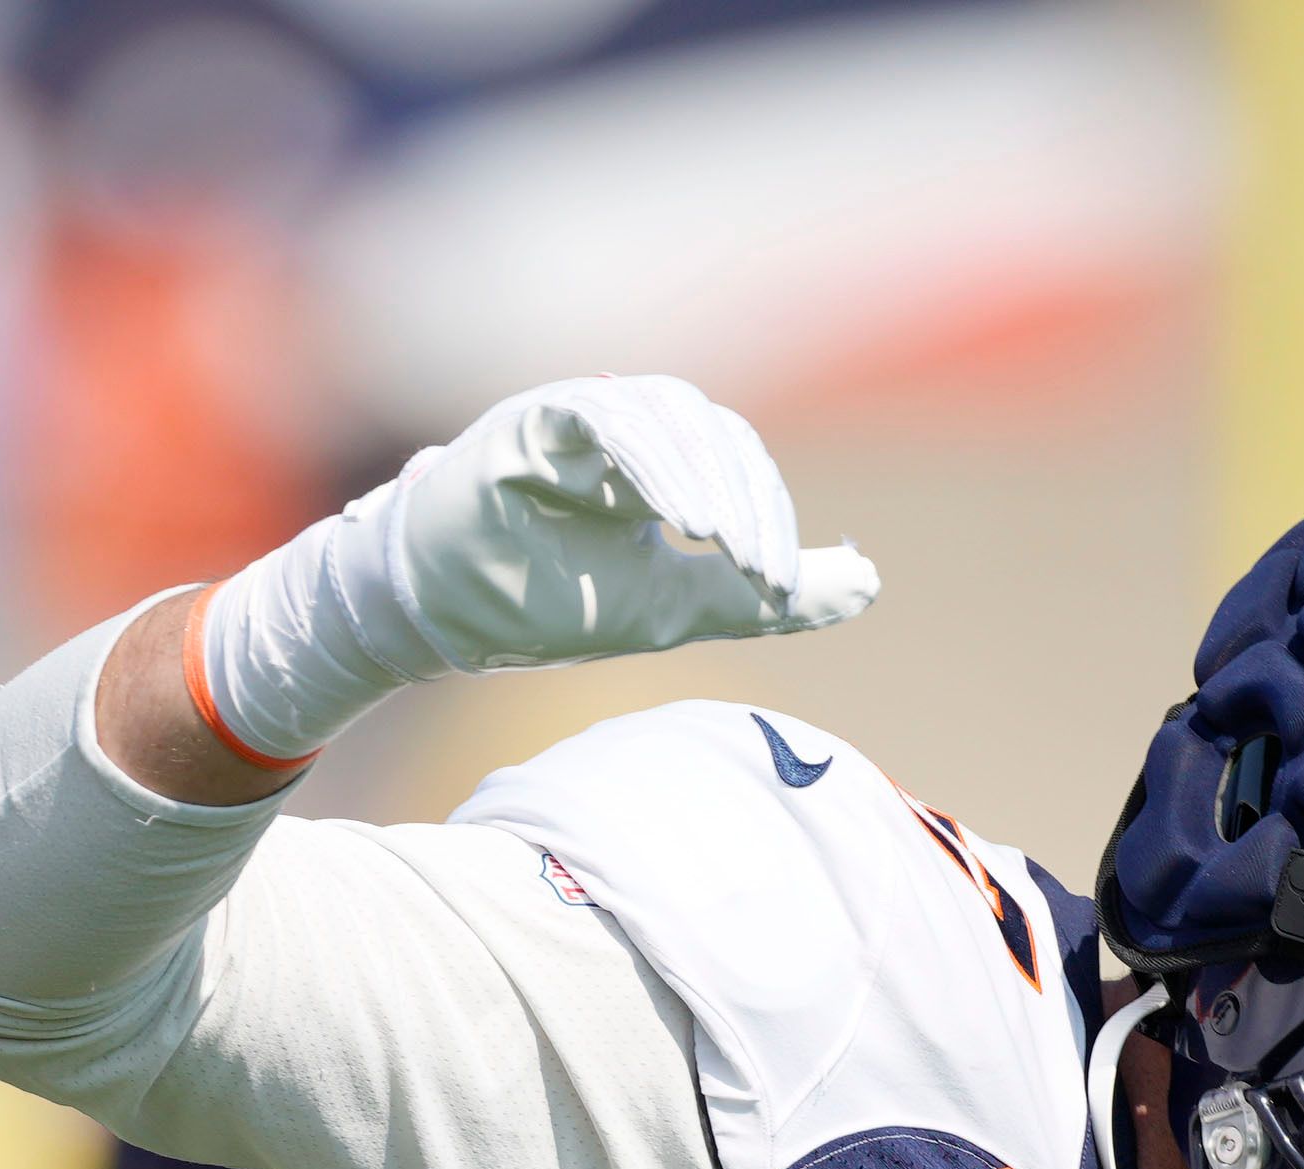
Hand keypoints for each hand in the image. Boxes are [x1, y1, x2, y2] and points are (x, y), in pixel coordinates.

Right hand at [183, 375, 878, 770]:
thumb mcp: (675, 609)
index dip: (769, 519)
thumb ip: (763, 594)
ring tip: (729, 551)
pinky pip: (606, 416)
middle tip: (765, 575)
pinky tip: (678, 517)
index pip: (734, 463)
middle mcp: (623, 427)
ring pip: (668, 417)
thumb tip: (869, 581)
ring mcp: (577, 415)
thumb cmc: (541, 607)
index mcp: (658, 461)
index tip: (780, 588)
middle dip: (749, 504)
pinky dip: (650, 461)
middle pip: (713, 433)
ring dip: (708, 484)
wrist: (434, 619)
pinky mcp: (535, 419)